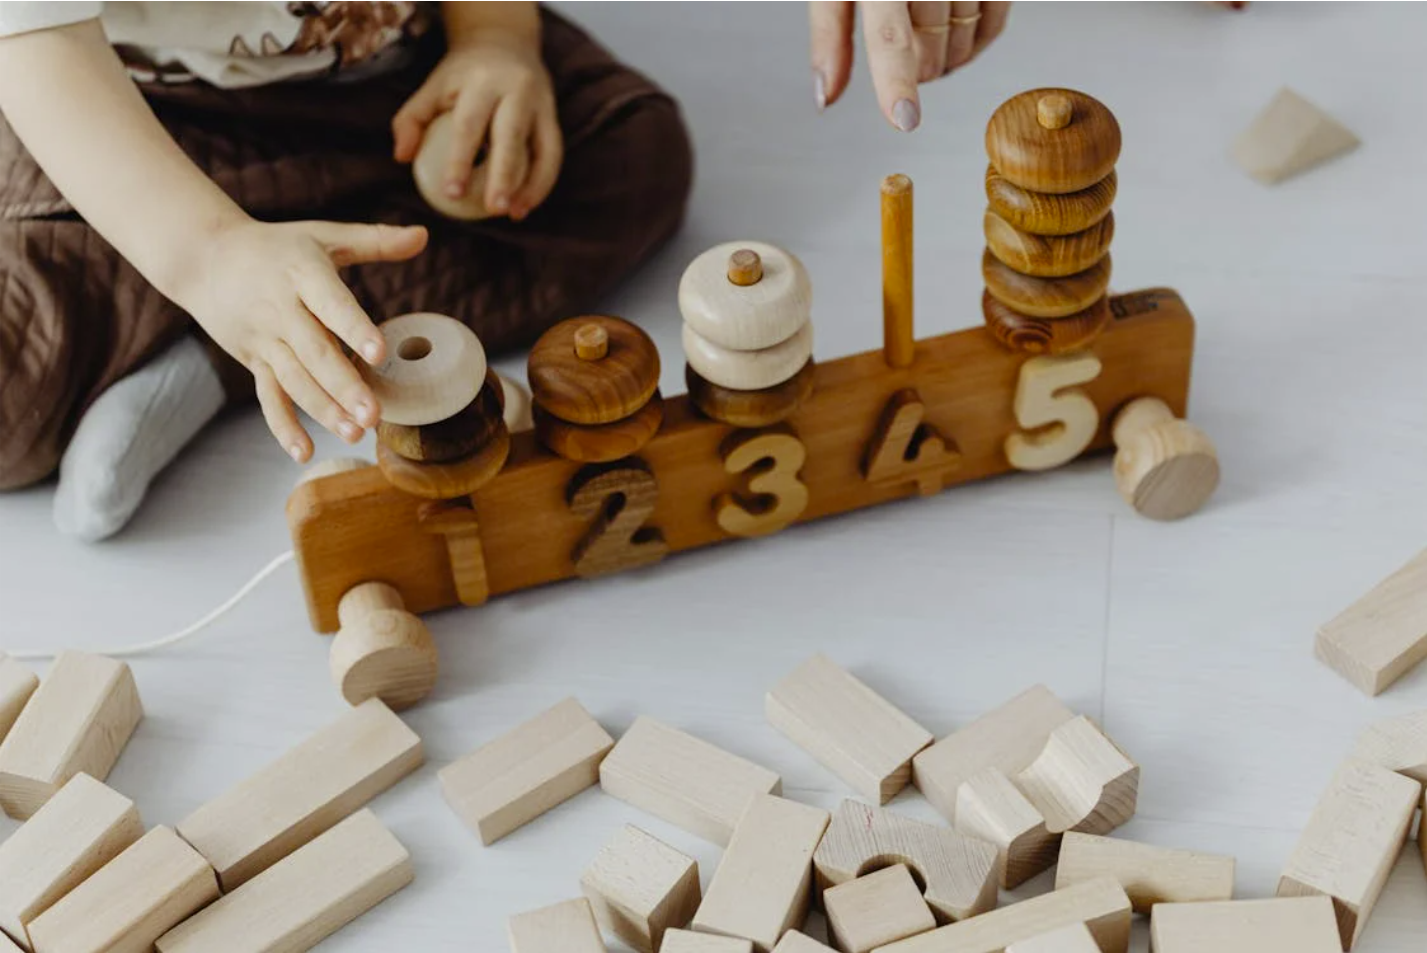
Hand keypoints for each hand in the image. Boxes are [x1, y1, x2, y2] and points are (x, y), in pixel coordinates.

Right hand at [174, 218, 427, 461]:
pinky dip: (283, 426)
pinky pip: (268, 397)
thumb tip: (424, 235)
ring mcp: (264, 339)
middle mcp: (280, 309)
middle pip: (314, 353)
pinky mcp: (253, 360)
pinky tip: (304, 452)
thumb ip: (374, 240)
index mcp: (302, 275)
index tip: (378, 353)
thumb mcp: (323, 236)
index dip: (354, 328)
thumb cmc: (278, 247)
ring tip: (355, 433)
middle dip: (344, 386)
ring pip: (294, 380)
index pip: (331, 304)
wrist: (204, 258)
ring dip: (323, 410)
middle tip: (374, 414)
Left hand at [392, 34, 561, 220]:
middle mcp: (515, 91)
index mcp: (481, 82)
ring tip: (513, 214)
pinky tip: (525, 205)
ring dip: (530, 185)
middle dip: (504, 176)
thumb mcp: (433, 86)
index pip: (470, 124)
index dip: (460, 160)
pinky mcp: (552, 118)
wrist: (504, 41)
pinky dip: (542, 183)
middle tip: (493, 209)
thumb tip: (402, 157)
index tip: (452, 193)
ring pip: (541, 148)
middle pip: (511, 137)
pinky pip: (553, 155)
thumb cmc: (462, 74)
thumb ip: (411, 119)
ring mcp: (540, 104)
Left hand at [810, 2, 1011, 130]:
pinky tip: (960, 33)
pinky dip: (977, 39)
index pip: (888, 34)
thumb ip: (830, 38)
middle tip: (908, 56)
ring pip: (963, 38)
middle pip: (929, 47)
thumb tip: (825, 98)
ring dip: (947, 59)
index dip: (895, 79)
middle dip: (917, 69)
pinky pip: (995, 19)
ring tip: (930, 41)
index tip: (903, 118)